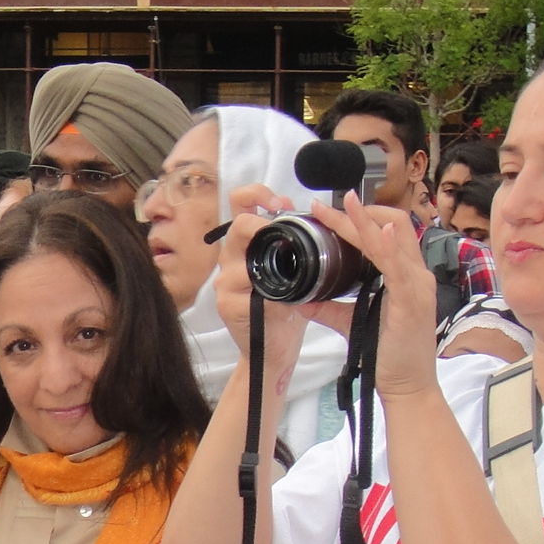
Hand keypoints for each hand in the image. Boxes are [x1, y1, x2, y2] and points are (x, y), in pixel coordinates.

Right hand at [215, 185, 350, 383]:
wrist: (277, 350)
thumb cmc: (287, 311)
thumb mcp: (297, 272)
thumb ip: (299, 245)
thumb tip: (317, 214)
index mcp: (247, 245)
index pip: (240, 203)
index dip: (258, 194)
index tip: (281, 204)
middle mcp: (231, 259)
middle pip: (238, 224)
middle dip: (263, 222)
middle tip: (284, 227)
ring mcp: (225, 282)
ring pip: (239, 256)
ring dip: (266, 257)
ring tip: (289, 268)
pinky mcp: (228, 305)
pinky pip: (246, 289)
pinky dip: (270, 291)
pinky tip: (284, 299)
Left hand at [305, 192, 439, 399]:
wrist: (407, 386)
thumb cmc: (386, 354)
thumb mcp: (353, 322)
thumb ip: (331, 307)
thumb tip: (303, 297)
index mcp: (405, 275)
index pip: (388, 233)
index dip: (361, 218)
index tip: (330, 210)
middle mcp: (416, 275)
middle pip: (393, 226)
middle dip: (358, 212)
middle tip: (324, 204)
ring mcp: (417, 286)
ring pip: (394, 239)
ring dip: (364, 221)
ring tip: (340, 206)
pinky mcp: (412, 302)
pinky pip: (399, 268)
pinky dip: (386, 248)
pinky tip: (374, 235)